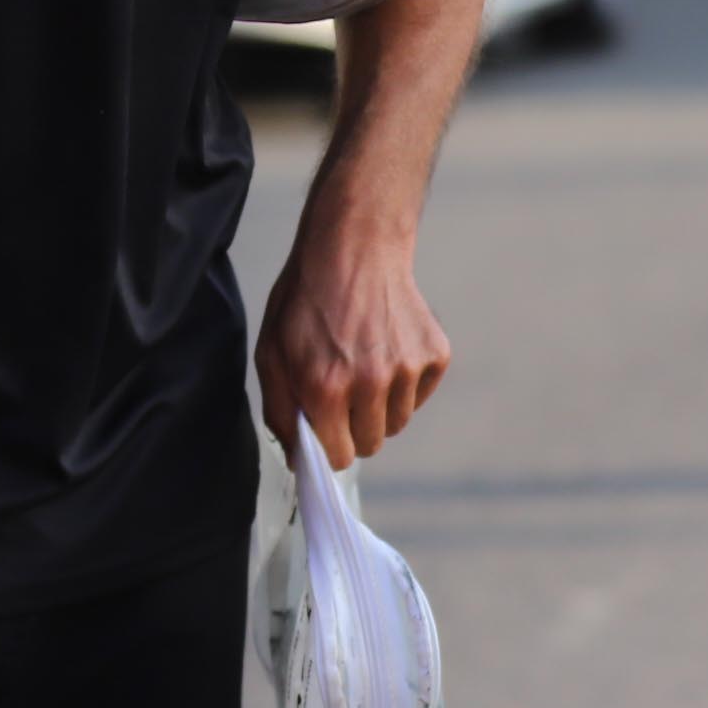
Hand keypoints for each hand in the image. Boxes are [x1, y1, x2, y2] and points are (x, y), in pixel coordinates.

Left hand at [256, 216, 450, 467]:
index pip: (339, 456)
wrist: (353, 248)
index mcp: (325, 387)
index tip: (325, 428)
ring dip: (379, 406)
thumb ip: (281, 411)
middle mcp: (370, 383)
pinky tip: (386, 349)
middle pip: (370, 444)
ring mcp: (407, 369)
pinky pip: (419, 396)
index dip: (328, 445)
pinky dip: (404, 383)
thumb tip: (297, 460)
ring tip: (363, 365)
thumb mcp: (272, 352)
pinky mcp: (434, 355)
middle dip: (353, 427)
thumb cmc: (306, 301)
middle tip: (342, 391)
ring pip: (397, 423)